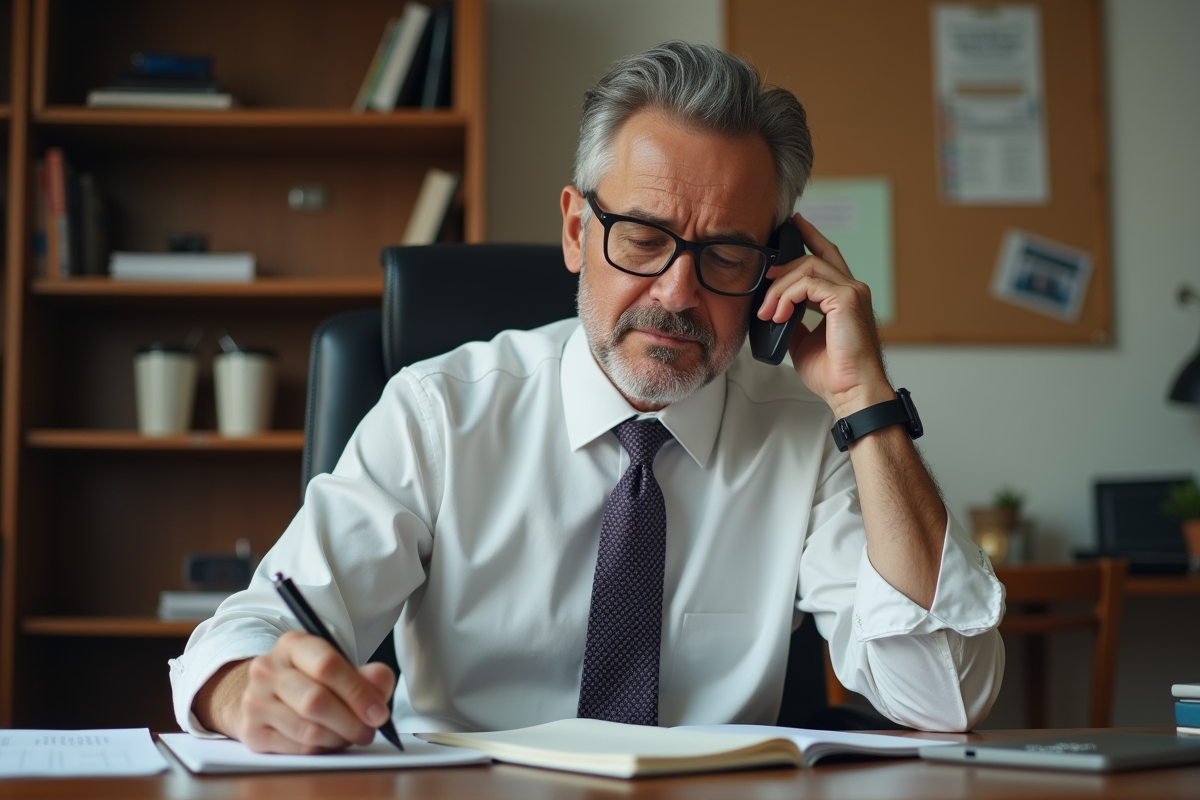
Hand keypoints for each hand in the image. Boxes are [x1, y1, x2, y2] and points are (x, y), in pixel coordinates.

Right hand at [194, 631, 395, 753]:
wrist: (267, 694)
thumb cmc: (311, 679)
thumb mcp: (340, 666)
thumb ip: (367, 674)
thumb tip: (380, 680)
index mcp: (293, 644)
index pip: (327, 666)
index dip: (358, 692)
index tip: (379, 713)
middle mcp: (267, 670)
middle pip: (316, 701)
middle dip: (351, 722)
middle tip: (369, 730)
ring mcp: (254, 701)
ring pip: (307, 730)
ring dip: (338, 738)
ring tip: (351, 735)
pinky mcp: (251, 732)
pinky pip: (297, 749)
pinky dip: (321, 750)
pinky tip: (329, 742)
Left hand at [756, 212, 892, 417]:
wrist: (851, 393)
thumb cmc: (835, 375)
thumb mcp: (803, 342)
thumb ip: (793, 321)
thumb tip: (773, 313)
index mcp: (844, 297)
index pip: (826, 256)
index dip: (810, 237)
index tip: (793, 225)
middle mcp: (852, 289)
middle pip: (811, 259)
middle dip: (781, 270)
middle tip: (762, 291)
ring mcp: (852, 292)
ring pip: (806, 268)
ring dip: (779, 289)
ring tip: (767, 313)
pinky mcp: (846, 299)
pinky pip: (808, 284)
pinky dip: (787, 297)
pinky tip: (778, 315)